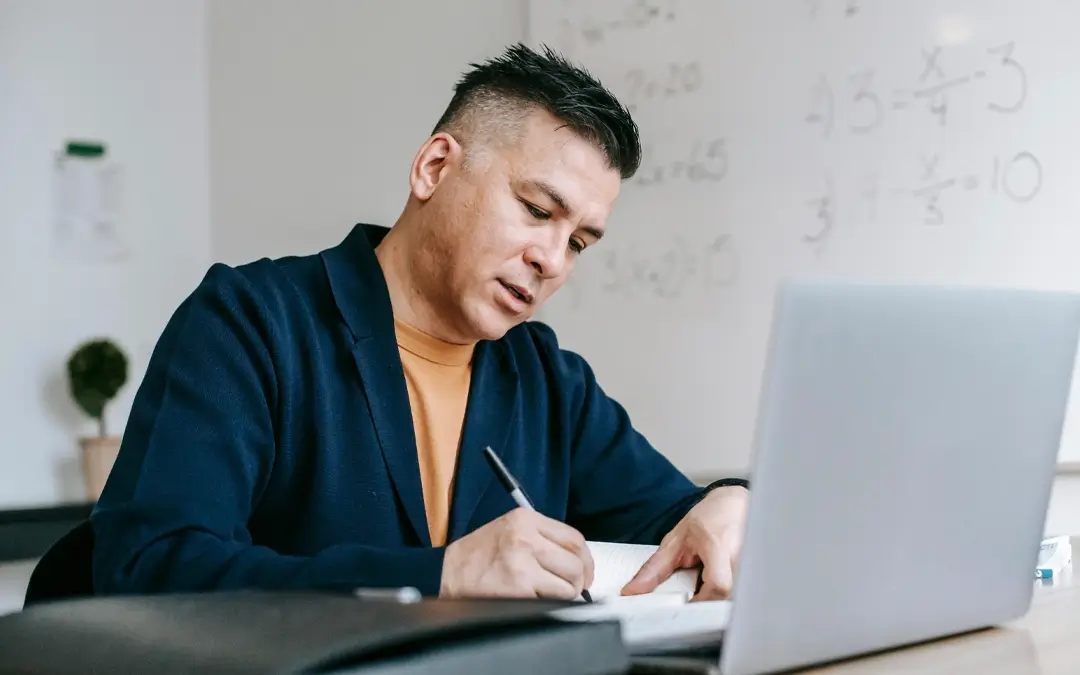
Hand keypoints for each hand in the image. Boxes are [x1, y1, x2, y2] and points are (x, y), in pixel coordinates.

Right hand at [440, 507, 594, 598]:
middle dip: (581, 580)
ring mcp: (522, 564)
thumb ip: (540, 536)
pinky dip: (553, 604)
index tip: (585, 570)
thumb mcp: (508, 529)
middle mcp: (525, 538)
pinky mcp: (519, 589)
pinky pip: (553, 600)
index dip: (586, 558)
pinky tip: (541, 601)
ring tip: (557, 596)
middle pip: (576, 561)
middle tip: (576, 588)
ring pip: (569, 583)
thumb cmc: (477, 555)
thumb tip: (575, 558)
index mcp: (525, 519)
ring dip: (568, 594)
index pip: (574, 537)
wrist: (445, 573)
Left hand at [621, 486, 748, 601]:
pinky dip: (728, 595)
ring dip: (718, 599)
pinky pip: (743, 594)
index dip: (702, 602)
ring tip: (708, 585)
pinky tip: (719, 585)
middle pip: (728, 597)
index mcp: (718, 546)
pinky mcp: (757, 571)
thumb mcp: (676, 540)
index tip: (687, 605)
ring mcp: (753, 564)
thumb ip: (655, 567)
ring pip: (736, 598)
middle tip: (695, 597)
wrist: (734, 503)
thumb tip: (634, 590)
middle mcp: (741, 555)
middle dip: (709, 603)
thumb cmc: (708, 518)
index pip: (719, 585)